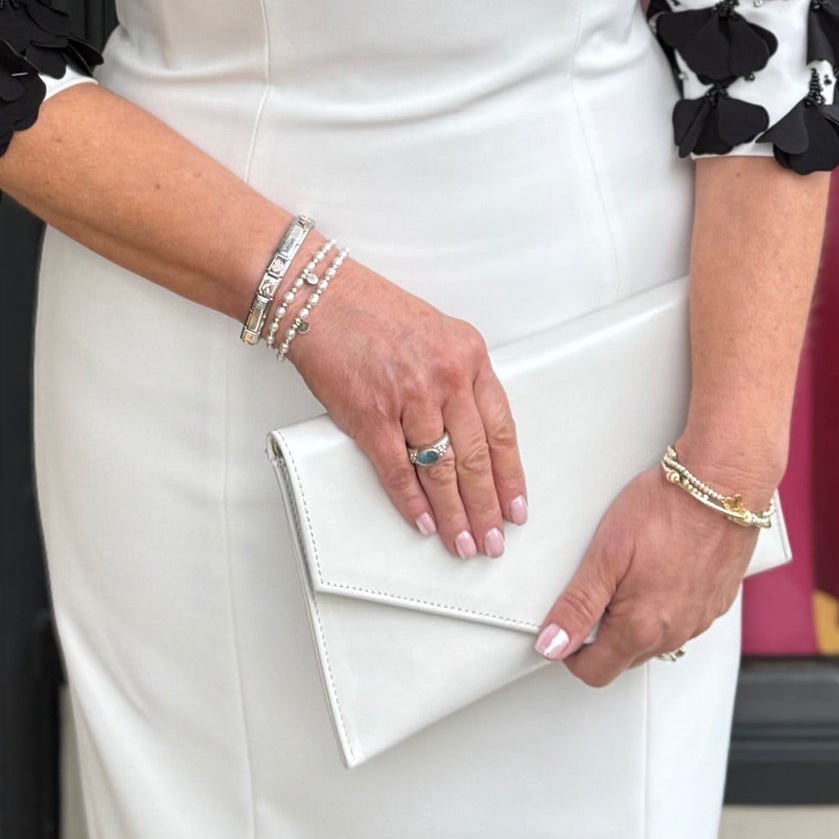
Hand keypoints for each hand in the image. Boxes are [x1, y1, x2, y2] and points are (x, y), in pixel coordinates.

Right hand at [289, 254, 527, 561]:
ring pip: (441, 469)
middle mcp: (446, 376)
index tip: (516, 507)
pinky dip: (412, 502)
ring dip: (454, 513)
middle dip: (487, 506)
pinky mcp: (371, 414)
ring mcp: (409, 397)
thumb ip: (459, 378)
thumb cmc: (373, 312)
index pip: (501, 428)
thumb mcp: (438, 333)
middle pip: (475, 457)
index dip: (510, 475)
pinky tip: (425, 522)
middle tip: (494, 540)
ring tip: (464, 541)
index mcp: (469, 356)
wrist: (322, 297)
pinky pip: (398, 470)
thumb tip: (472, 433)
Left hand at [534, 461, 761, 683]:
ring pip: (656, 640)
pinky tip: (662, 570)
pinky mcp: (717, 603)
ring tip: (631, 574)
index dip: (571, 653)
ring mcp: (699, 620)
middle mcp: (674, 633)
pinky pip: (684, 620)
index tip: (565, 625)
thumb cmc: (666, 511)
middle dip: (603, 636)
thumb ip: (577, 606)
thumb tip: (552, 644)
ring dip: (637, 621)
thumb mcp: (605, 554)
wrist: (721, 487)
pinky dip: (667, 605)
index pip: (595, 671)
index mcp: (640, 629)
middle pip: (625, 658)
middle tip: (597, 589)